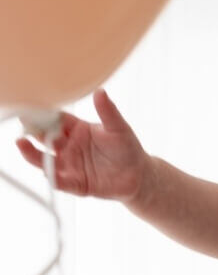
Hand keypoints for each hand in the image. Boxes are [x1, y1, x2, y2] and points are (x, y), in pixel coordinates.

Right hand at [16, 88, 151, 203]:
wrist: (138, 174)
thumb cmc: (127, 148)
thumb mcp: (118, 128)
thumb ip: (108, 112)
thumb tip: (100, 91)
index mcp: (77, 130)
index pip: (57, 121)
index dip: (45, 115)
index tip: (33, 108)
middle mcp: (69, 147)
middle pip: (46, 139)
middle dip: (34, 132)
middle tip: (24, 125)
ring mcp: (70, 165)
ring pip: (45, 160)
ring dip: (33, 154)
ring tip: (22, 144)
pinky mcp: (75, 183)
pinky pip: (60, 181)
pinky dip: (53, 178)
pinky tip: (49, 173)